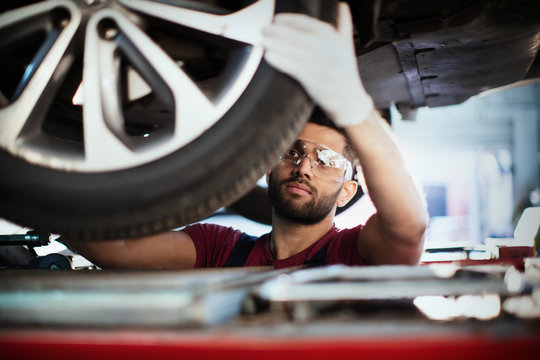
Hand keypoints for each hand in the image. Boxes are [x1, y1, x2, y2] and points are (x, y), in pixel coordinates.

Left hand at [262, 2, 373, 126]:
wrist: (351, 101)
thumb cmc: (346, 73)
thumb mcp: (348, 47)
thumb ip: (344, 25)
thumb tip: (342, 5)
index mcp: (335, 38)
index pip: (308, 23)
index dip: (289, 20)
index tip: (276, 19)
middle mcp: (328, 49)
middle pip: (297, 36)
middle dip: (278, 31)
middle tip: (265, 29)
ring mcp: (321, 64)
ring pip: (293, 50)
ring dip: (275, 44)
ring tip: (263, 41)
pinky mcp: (314, 80)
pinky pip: (293, 67)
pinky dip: (280, 61)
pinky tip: (269, 56)